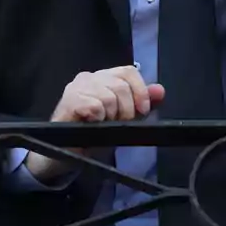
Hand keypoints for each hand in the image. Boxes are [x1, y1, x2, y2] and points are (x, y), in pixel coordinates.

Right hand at [24, 66, 165, 181]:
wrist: (65, 154)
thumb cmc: (93, 134)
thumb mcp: (122, 119)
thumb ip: (141, 104)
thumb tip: (160, 91)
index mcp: (104, 77)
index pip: (129, 71)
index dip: (140, 90)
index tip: (143, 111)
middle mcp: (89, 77)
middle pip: (121, 86)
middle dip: (126, 110)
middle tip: (116, 124)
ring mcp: (77, 87)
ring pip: (109, 97)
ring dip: (110, 117)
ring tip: (101, 125)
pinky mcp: (68, 100)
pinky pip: (95, 106)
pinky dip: (98, 119)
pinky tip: (90, 125)